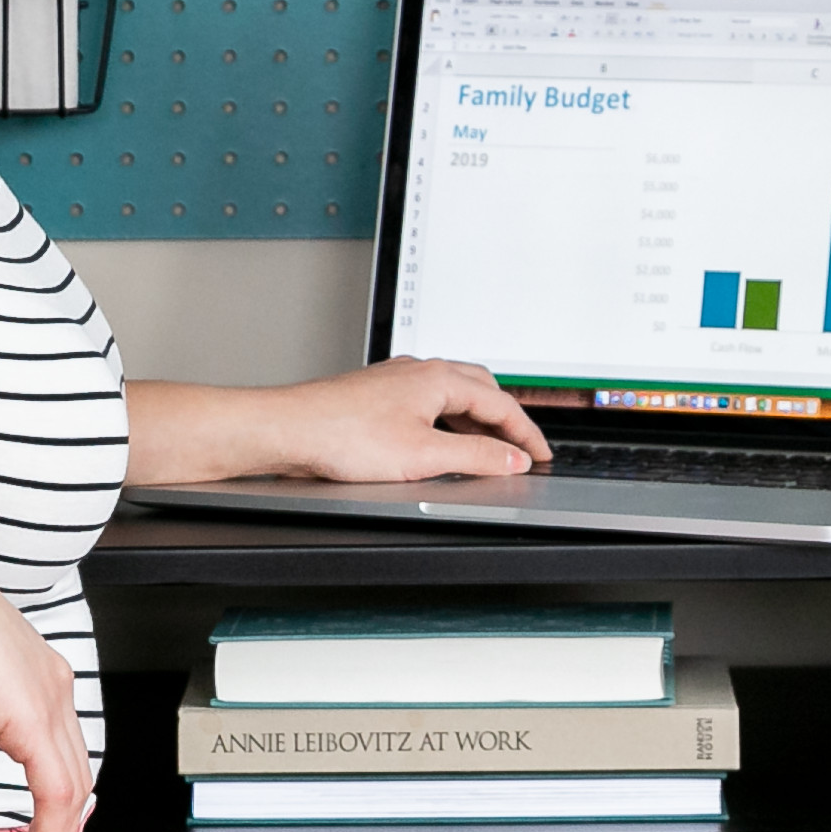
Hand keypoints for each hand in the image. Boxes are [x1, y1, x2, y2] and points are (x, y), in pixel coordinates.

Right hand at [0, 550, 92, 831]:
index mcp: (35, 675)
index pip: (60, 746)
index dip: (55, 793)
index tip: (41, 830)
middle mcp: (53, 686)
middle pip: (75, 771)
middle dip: (60, 827)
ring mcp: (49, 702)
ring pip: (72, 789)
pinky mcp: (34, 720)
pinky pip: (56, 795)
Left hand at [271, 355, 554, 481]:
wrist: (289, 430)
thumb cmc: (343, 435)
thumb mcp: (423, 457)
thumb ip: (476, 459)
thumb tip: (511, 460)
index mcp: (438, 378)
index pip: (500, 403)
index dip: (526, 433)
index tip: (541, 455)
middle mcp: (419, 371)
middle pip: (481, 390)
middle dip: (506, 420)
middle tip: (521, 450)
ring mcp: (397, 382)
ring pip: (452, 396)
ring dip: (477, 422)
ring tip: (488, 453)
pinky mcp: (378, 396)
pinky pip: (428, 403)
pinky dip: (449, 423)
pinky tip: (441, 446)